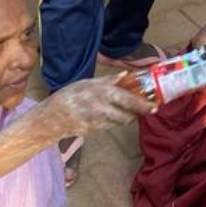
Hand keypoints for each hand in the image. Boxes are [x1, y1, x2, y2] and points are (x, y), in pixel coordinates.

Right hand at [19, 75, 152, 143]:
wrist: (52, 118)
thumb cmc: (69, 96)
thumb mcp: (88, 83)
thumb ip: (108, 80)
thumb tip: (125, 75)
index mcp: (100, 93)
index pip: (127, 99)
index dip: (142, 104)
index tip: (154, 106)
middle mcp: (101, 108)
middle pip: (128, 115)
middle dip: (139, 113)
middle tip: (148, 110)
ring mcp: (98, 122)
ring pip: (121, 121)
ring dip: (127, 116)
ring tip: (128, 109)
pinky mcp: (95, 131)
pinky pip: (111, 126)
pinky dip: (115, 121)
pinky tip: (110, 115)